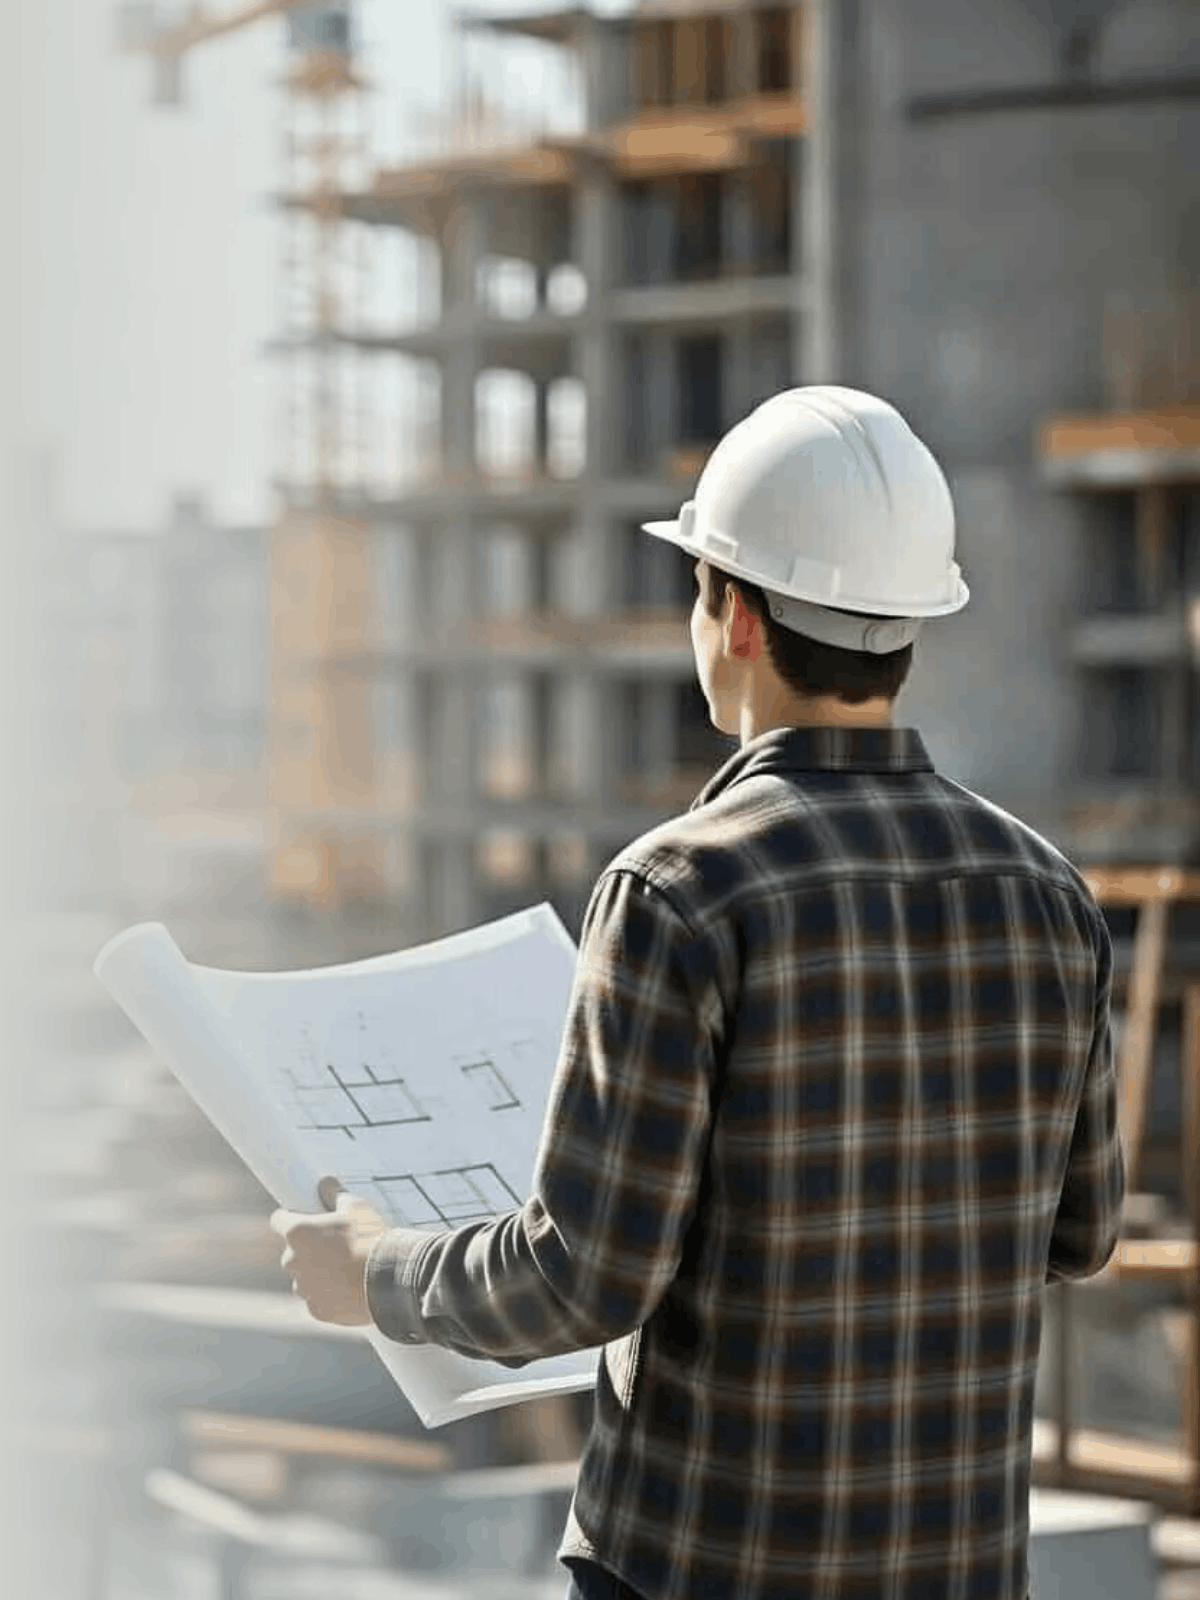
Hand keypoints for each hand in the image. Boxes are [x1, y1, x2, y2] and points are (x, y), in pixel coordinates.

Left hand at [269, 1177, 388, 1326]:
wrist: (389, 1278)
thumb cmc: (371, 1239)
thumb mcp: (357, 1208)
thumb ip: (336, 1196)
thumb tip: (327, 1186)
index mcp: (297, 1233)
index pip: (278, 1220)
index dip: (290, 1217)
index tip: (301, 1218)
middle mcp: (293, 1261)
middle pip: (293, 1252)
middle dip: (309, 1249)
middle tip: (334, 1245)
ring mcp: (304, 1287)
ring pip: (305, 1278)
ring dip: (318, 1274)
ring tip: (345, 1269)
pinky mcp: (317, 1309)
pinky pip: (318, 1299)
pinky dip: (330, 1294)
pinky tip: (350, 1287)